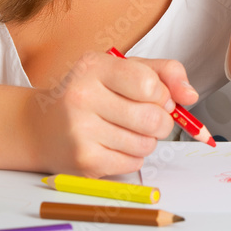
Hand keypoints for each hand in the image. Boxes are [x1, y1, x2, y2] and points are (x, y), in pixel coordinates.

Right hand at [26, 52, 198, 176]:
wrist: (39, 127)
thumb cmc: (90, 94)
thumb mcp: (123, 69)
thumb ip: (163, 73)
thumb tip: (190, 95)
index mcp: (94, 67)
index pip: (149, 84)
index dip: (163, 95)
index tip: (156, 97)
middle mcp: (82, 97)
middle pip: (153, 118)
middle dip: (162, 121)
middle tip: (148, 118)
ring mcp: (80, 131)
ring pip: (147, 144)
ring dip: (147, 140)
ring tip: (126, 130)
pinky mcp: (84, 161)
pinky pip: (134, 163)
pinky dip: (132, 156)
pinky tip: (113, 145)